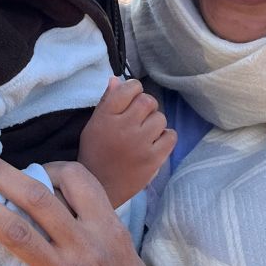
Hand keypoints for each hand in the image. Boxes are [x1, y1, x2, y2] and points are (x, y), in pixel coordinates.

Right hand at [78, 77, 176, 207]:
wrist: (100, 187)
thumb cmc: (96, 152)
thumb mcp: (94, 124)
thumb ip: (107, 101)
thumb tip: (117, 79)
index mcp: (106, 116)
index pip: (129, 88)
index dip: (134, 90)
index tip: (131, 100)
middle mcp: (123, 127)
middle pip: (148, 101)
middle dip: (146, 106)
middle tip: (139, 118)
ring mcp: (140, 144)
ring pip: (160, 118)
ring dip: (155, 123)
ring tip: (145, 134)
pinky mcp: (153, 159)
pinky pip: (171, 136)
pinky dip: (166, 137)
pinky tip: (155, 143)